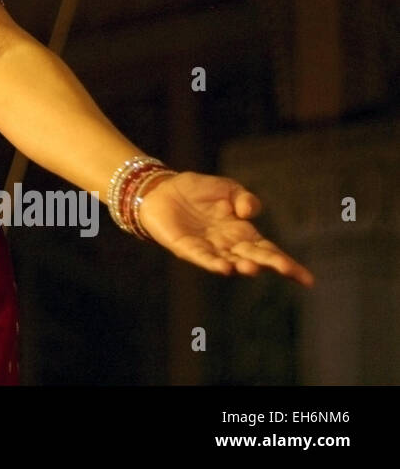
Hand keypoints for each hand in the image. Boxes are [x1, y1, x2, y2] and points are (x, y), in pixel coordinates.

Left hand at [136, 171, 313, 286]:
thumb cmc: (197, 191)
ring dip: (240, 266)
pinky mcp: (186, 247)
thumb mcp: (227, 188)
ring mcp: (208, 247)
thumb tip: (249, 212)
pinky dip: (213, 263)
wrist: (162, 189)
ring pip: (229, 260)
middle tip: (285, 269)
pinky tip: (224, 267)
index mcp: (241, 231)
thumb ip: (244, 198)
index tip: (307, 280)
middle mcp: (228, 244)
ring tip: (252, 268)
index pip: (268, 249)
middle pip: (254, 257)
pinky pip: (202, 257)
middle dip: (269, 263)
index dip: (286, 262)